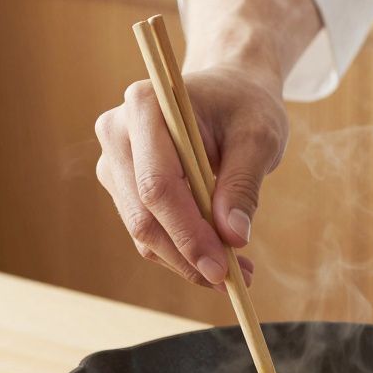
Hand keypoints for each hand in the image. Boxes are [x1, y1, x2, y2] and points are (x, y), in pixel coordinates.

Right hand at [94, 65, 288, 288]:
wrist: (227, 94)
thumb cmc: (244, 107)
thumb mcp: (259, 137)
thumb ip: (244, 184)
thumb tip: (233, 237)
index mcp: (146, 106)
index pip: (157, 185)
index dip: (187, 233)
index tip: (222, 268)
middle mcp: (117, 132)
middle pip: (144, 215)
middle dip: (188, 255)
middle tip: (234, 279)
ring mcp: (114, 162)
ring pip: (143, 232)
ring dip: (187, 260)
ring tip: (237, 271)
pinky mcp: (121, 186)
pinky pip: (147, 232)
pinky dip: (181, 253)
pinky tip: (217, 258)